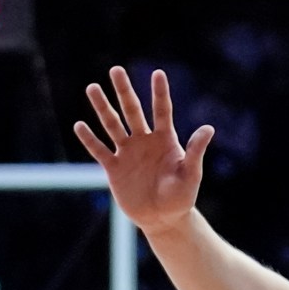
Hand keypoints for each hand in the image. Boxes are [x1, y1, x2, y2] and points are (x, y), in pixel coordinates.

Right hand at [73, 67, 213, 238]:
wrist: (164, 220)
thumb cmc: (181, 197)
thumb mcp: (191, 174)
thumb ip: (195, 151)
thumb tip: (208, 128)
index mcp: (165, 140)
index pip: (162, 111)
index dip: (160, 93)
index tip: (158, 73)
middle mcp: (144, 141)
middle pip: (132, 111)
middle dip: (124, 91)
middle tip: (116, 70)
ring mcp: (127, 153)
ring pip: (112, 125)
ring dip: (102, 107)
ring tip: (92, 88)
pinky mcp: (114, 168)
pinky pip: (99, 151)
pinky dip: (89, 139)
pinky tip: (79, 125)